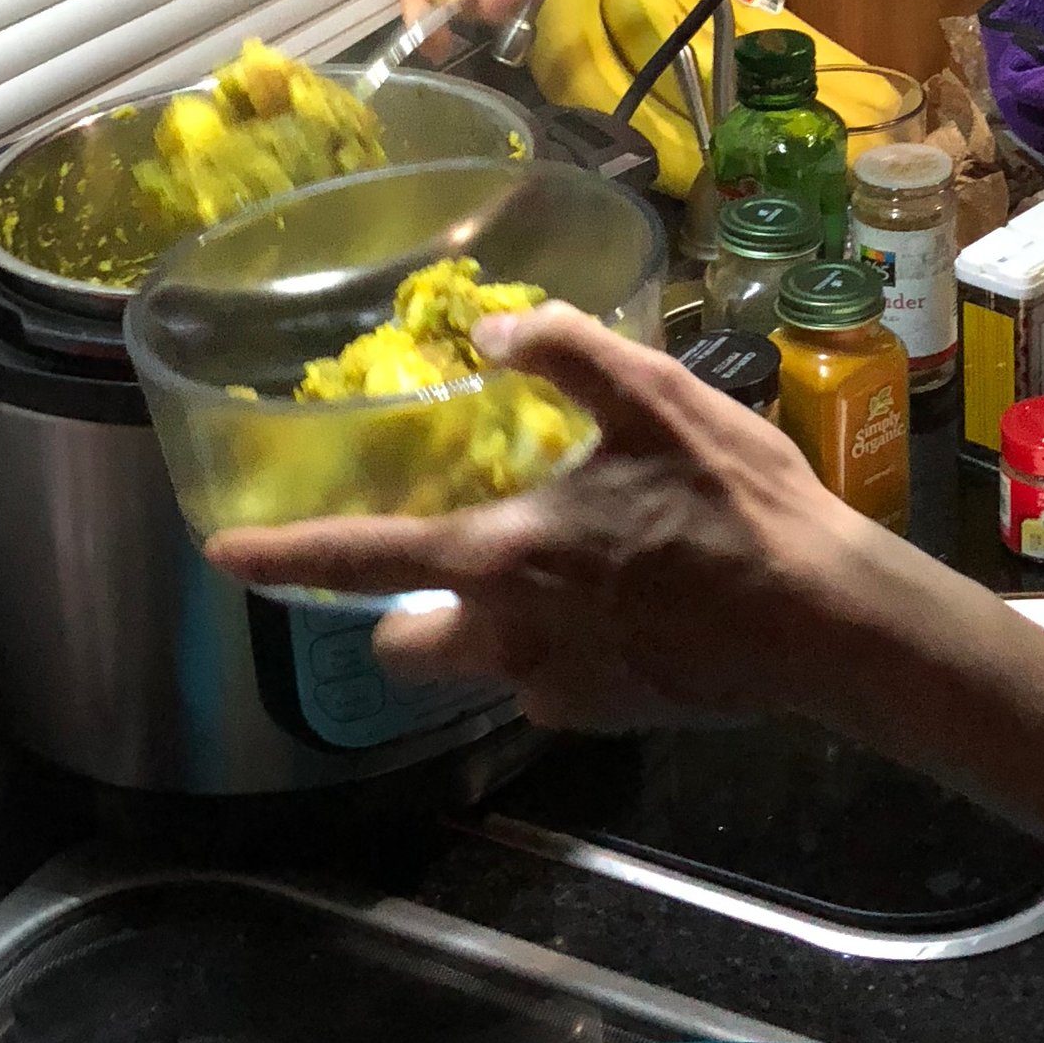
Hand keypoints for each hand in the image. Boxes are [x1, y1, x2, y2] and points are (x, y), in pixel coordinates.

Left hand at [207, 308, 890, 734]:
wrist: (820, 620)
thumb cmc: (733, 504)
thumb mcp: (653, 397)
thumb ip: (561, 351)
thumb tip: (491, 326)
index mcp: (499, 556)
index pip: (359, 558)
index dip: (283, 554)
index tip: (223, 553)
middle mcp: (505, 637)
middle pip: (404, 640)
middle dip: (406, 609)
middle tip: (458, 555)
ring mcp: (554, 687)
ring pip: (479, 663)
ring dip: (493, 623)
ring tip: (565, 571)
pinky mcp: (602, 716)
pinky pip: (548, 681)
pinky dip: (564, 646)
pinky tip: (627, 604)